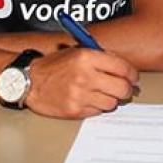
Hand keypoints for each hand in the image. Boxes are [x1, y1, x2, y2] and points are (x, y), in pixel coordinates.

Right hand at [24, 48, 138, 118]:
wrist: (29, 81)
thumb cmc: (54, 65)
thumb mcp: (77, 51)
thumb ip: (102, 57)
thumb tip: (125, 69)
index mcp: (87, 57)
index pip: (123, 68)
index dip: (132, 74)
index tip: (134, 77)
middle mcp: (85, 76)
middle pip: (122, 88)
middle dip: (127, 89)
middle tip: (125, 89)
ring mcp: (80, 95)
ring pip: (112, 102)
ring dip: (112, 99)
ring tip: (104, 93)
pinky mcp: (75, 110)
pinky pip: (98, 111)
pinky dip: (98, 107)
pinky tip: (91, 100)